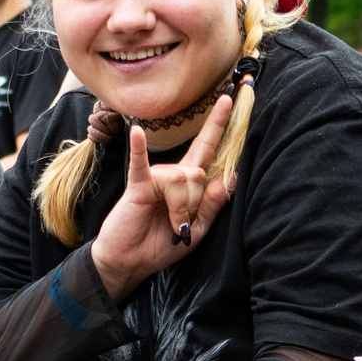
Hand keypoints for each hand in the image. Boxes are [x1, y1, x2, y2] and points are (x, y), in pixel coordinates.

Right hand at [90, 95, 239, 301]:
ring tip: (171, 226)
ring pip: (182, 179)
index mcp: (189, 184)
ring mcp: (155, 177)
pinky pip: (142, 164)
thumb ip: (213, 204)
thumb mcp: (197, 230)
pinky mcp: (138, 184)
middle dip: (196, 203)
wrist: (130, 262)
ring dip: (180, 208)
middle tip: (182, 227)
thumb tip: (231, 176)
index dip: (218, 124)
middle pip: (199, 172)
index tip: (230, 97)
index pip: (208, 148)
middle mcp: (173, 174)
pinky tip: (136, 131)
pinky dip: (139, 148)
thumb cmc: (160, 246)